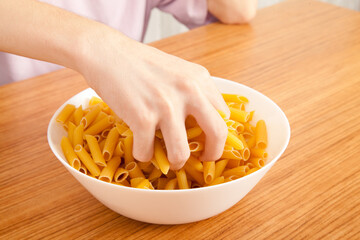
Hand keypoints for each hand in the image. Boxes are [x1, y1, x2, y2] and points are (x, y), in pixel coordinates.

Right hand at [77, 30, 229, 169]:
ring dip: (174, 162)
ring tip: (167, 158)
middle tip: (201, 159)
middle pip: (217, 134)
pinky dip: (143, 154)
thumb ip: (196, 93)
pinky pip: (146, 152)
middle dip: (211, 154)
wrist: (108, 52)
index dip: (218, 136)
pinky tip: (140, 146)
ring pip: (181, 154)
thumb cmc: (142, 64)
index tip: (209, 143)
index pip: (223, 116)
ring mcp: (166, 105)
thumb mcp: (179, 71)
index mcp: (200, 79)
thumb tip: (205, 125)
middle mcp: (189, 91)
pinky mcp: (142, 117)